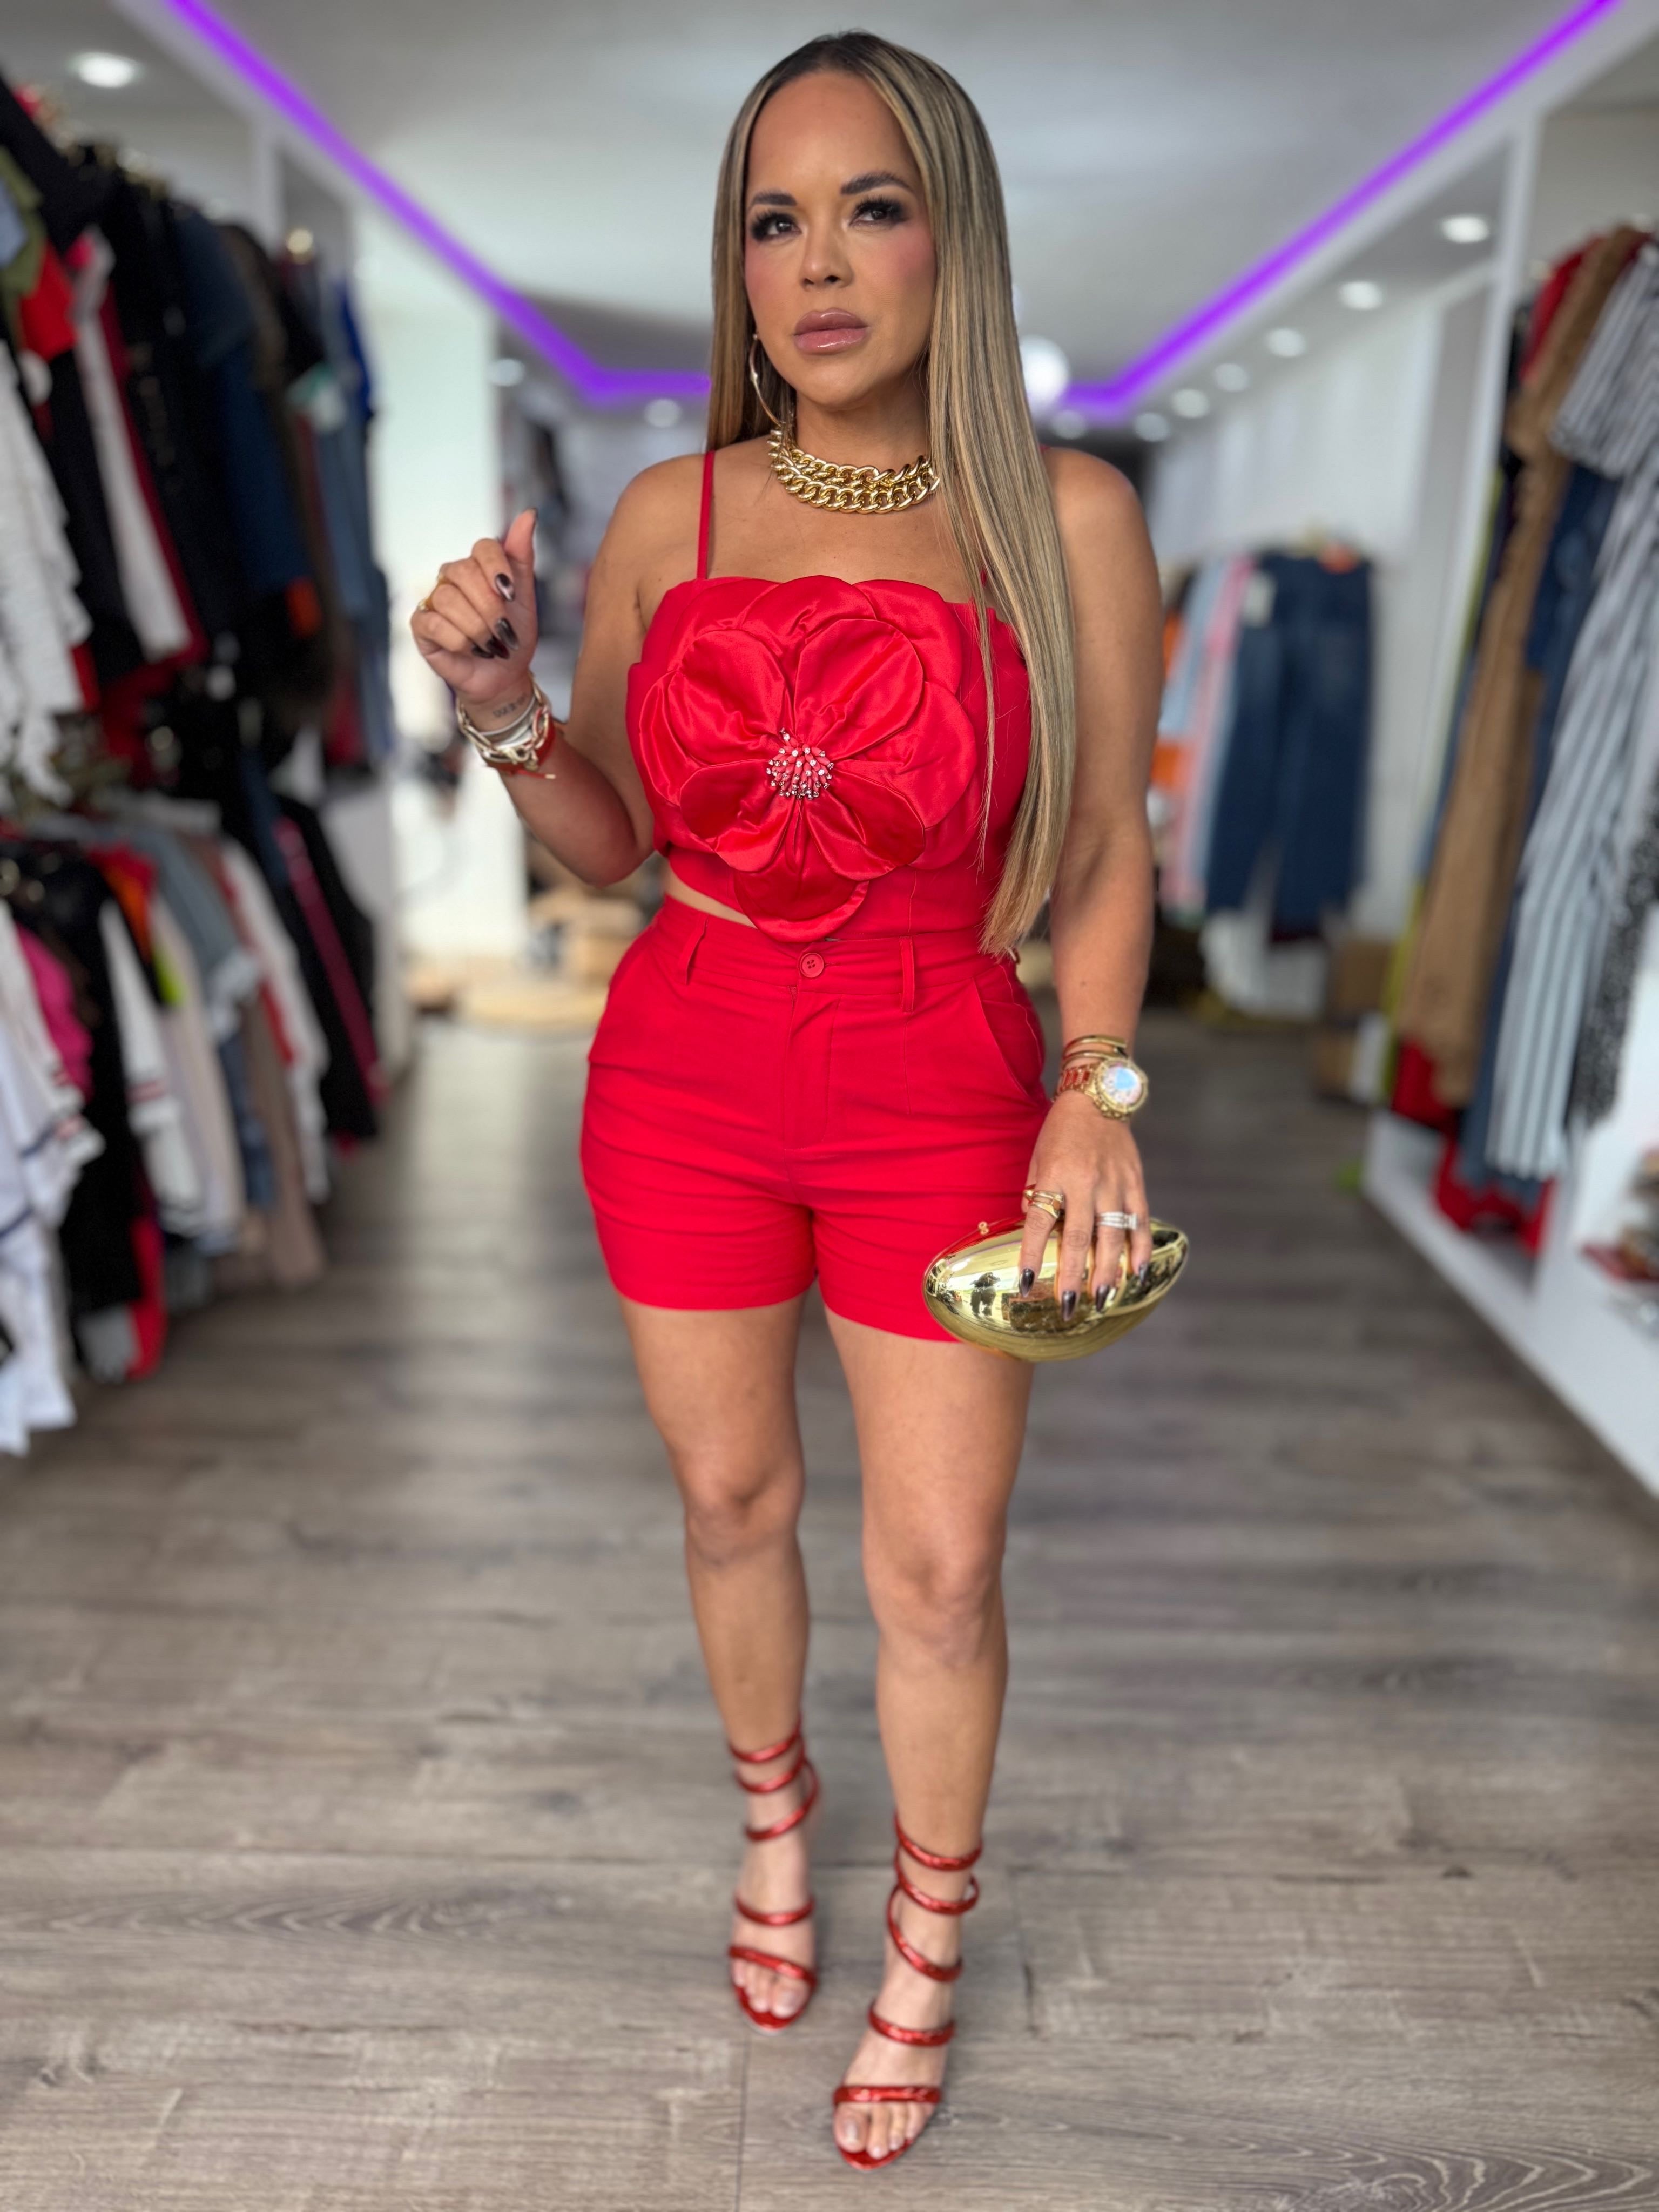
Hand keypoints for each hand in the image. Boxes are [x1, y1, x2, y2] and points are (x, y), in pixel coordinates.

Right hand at [409, 509, 538, 715]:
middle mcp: (453, 579)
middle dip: (490, 607)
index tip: (512, 595)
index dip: (498, 570)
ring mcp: (434, 600)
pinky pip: (435, 624)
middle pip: (464, 572)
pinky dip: (459, 641)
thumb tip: (528, 514)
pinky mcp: (421, 625)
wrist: (505, 676)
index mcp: (478, 567)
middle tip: (503, 630)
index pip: (483, 547)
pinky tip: (470, 650)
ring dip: (478, 629)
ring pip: (450, 600)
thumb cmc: (514, 636)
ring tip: (490, 644)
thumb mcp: (526, 597)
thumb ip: (522, 556)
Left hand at [1017, 1094, 1152, 1318]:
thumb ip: (1036, 1193)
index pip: (1039, 1222)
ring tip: (1103, 1301)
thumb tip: (1036, 1231)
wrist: (1098, 1097)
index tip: (1026, 1285)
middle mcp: (1085, 1182)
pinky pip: (1140, 1221)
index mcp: (1054, 1175)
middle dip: (1073, 1276)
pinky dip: (1140, 1249)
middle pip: (1078, 1238)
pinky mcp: (1136, 1183)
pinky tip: (1137, 1273)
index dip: (1032, 1256)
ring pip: (1112, 1236)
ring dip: (1108, 1272)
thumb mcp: (1037, 1158)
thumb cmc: (1061, 1131)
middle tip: (1069, 1307)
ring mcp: (1114, 1184)